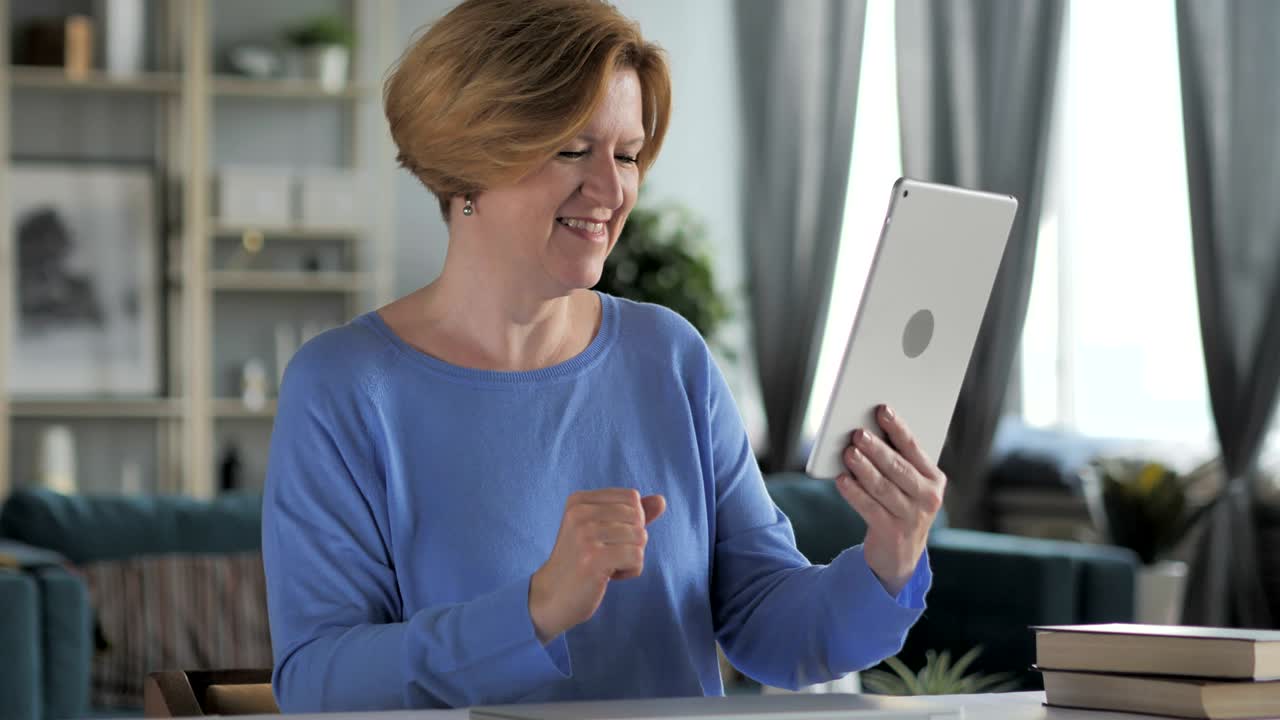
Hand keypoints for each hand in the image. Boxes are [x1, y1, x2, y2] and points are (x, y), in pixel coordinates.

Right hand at [529, 489, 665, 642]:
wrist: (550, 597)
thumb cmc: (580, 563)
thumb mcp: (603, 531)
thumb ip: (632, 514)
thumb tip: (661, 500)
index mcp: (579, 500)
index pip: (631, 497)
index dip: (631, 521)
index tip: (609, 538)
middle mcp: (580, 513)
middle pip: (638, 516)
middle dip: (633, 540)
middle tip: (609, 555)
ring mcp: (585, 535)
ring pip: (640, 537)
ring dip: (632, 557)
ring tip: (607, 566)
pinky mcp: (593, 558)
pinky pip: (637, 556)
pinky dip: (631, 570)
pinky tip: (610, 576)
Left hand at [834, 405, 945, 596]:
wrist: (900, 554)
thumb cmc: (899, 505)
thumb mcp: (906, 485)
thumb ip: (895, 461)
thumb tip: (866, 431)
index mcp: (934, 479)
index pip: (914, 448)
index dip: (897, 428)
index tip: (882, 410)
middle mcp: (927, 498)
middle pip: (898, 468)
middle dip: (877, 448)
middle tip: (857, 432)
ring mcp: (911, 517)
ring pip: (883, 487)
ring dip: (864, 468)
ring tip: (848, 452)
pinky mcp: (892, 533)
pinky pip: (870, 508)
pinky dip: (854, 493)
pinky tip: (842, 480)